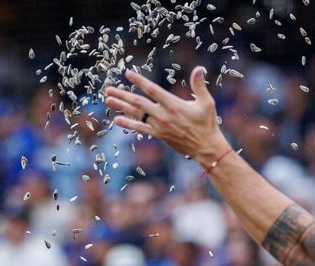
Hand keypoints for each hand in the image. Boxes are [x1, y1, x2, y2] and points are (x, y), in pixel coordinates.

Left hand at [104, 66, 230, 165]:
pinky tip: (117, 120)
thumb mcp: (206, 102)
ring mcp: (159, 126)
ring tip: (108, 100)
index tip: (127, 74)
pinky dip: (128, 124)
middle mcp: (163, 116)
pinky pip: (140, 129)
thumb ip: (199, 85)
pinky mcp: (158, 135)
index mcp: (173, 105)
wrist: (205, 147)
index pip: (152, 90)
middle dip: (123, 95)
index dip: (139, 81)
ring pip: (136, 115)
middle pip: (138, 103)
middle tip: (108, 89)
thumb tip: (199, 68)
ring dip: (121, 107)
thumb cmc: (207, 123)